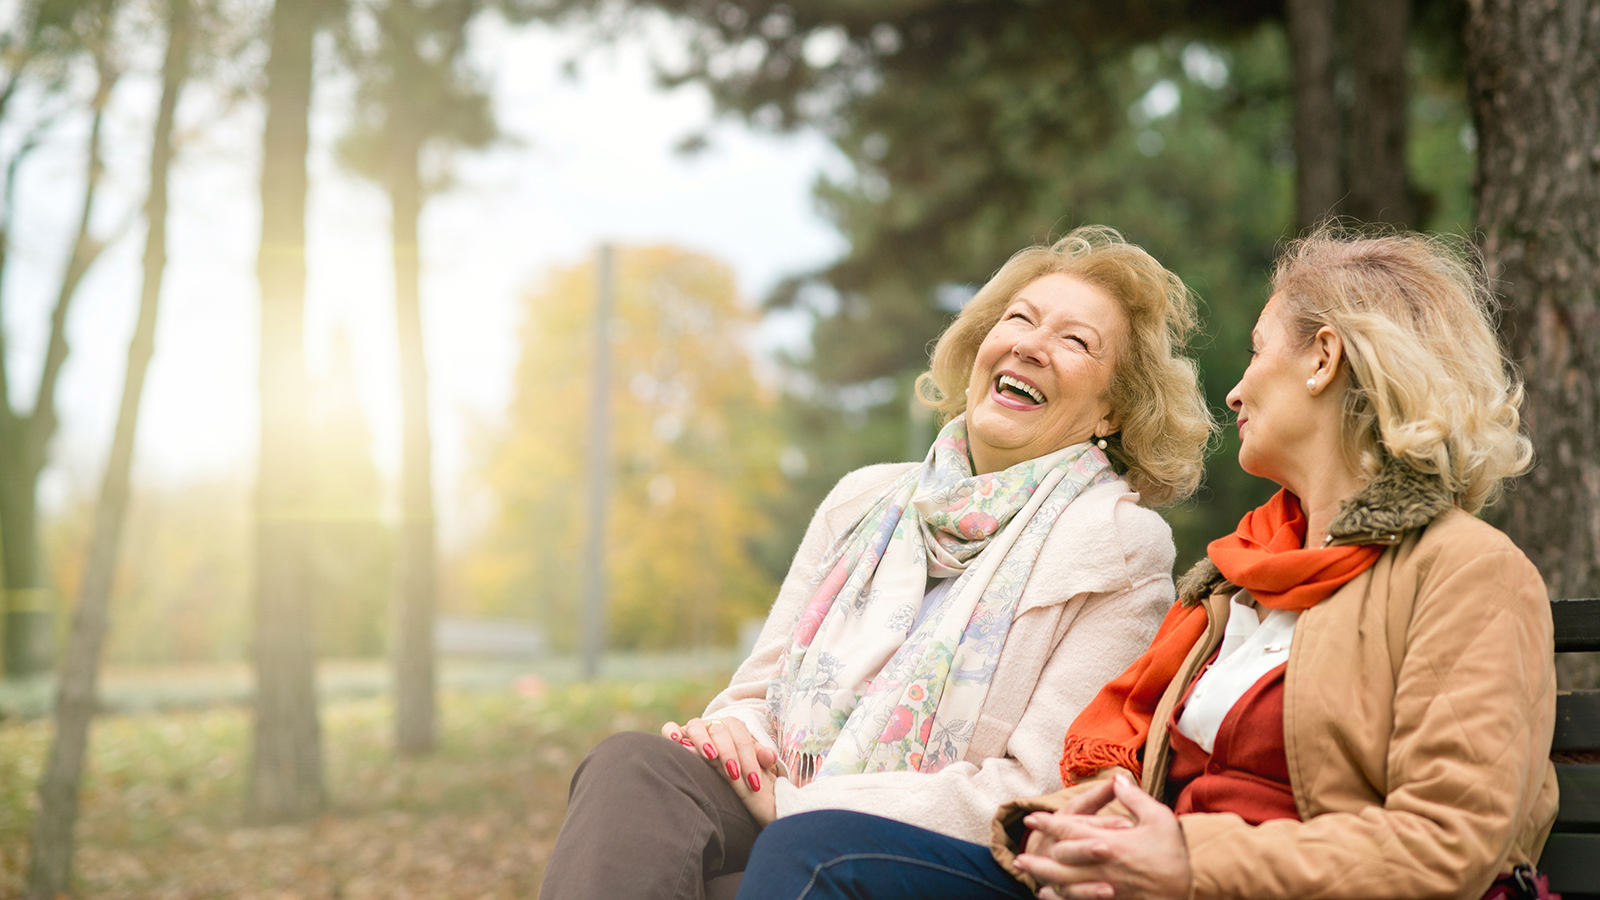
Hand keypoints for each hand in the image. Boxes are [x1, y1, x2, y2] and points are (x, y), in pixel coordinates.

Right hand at [660, 716, 779, 824]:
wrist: (717, 764)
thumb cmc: (736, 766)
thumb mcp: (750, 763)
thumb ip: (760, 758)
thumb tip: (771, 757)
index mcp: (733, 728)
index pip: (742, 738)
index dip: (749, 759)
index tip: (754, 782)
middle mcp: (712, 725)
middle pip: (720, 730)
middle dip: (729, 752)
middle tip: (735, 774)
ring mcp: (693, 729)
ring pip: (696, 726)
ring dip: (703, 740)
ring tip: (711, 756)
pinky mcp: (675, 735)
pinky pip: (669, 728)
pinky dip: (671, 731)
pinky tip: (676, 741)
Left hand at [1013, 773, 1190, 899]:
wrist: (1191, 891)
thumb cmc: (1176, 854)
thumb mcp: (1160, 818)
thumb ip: (1134, 798)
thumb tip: (1117, 779)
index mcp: (1112, 843)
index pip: (1071, 830)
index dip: (1049, 824)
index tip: (1031, 819)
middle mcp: (1103, 866)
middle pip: (1062, 860)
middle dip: (1040, 856)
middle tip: (1020, 854)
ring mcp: (1106, 888)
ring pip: (1066, 884)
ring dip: (1045, 878)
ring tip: (1029, 874)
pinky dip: (1062, 898)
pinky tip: (1051, 895)